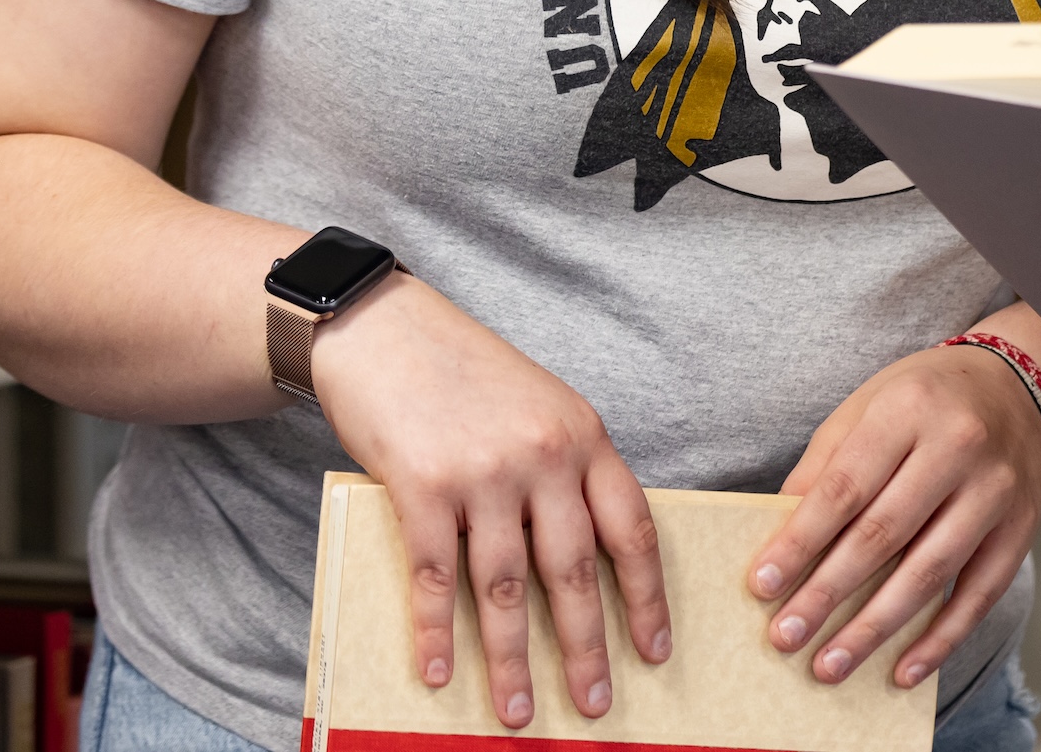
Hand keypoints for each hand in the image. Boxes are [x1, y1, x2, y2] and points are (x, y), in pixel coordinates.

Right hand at [311, 277, 669, 729]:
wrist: (384, 328)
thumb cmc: (465, 372)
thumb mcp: (541, 406)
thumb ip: (567, 470)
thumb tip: (583, 558)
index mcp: (584, 436)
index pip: (631, 529)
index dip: (646, 597)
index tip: (655, 650)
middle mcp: (544, 455)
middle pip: (574, 571)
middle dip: (586, 647)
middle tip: (596, 706)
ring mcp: (484, 472)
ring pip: (506, 587)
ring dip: (513, 660)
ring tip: (519, 714)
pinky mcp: (422, 485)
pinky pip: (436, 576)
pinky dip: (437, 632)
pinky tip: (441, 672)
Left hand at [748, 341, 1040, 690]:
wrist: (1019, 389)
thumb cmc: (925, 400)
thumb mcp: (868, 405)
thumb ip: (825, 465)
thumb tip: (779, 534)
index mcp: (908, 408)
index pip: (845, 486)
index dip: (801, 540)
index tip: (761, 585)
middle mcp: (958, 447)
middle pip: (884, 534)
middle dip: (827, 593)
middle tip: (785, 636)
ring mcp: (995, 491)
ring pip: (929, 572)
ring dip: (875, 628)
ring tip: (829, 664)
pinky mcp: (1021, 530)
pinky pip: (979, 595)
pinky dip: (940, 639)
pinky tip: (902, 671)